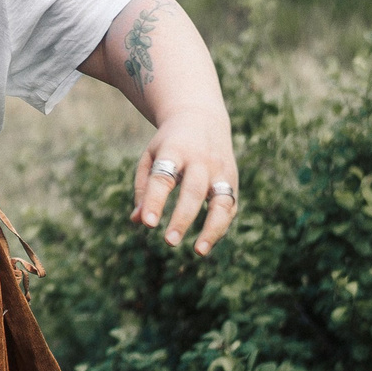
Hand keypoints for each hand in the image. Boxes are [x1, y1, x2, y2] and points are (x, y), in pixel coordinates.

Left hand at [132, 115, 238, 256]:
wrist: (201, 118)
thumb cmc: (169, 145)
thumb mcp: (150, 157)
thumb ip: (144, 188)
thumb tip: (139, 221)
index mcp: (174, 151)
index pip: (163, 178)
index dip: (155, 201)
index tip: (147, 224)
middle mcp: (201, 161)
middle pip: (194, 191)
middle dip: (182, 218)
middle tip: (168, 241)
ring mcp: (221, 170)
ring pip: (222, 202)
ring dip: (211, 228)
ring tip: (198, 251)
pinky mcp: (233, 180)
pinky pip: (229, 208)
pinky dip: (219, 228)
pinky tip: (204, 244)